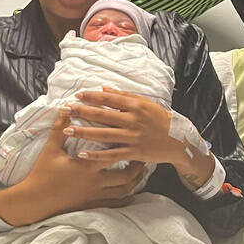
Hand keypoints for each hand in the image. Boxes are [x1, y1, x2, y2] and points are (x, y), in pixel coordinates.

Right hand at [17, 111, 147, 215]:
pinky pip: (115, 202)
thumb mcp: (51, 149)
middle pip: (125, 175)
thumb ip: (59, 128)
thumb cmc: (42, 173)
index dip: (125, 145)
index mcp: (88, 166)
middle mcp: (96, 182)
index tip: (134, 137)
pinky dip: (125, 196)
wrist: (35, 200)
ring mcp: (95, 195)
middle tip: (143, 155)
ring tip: (141, 171)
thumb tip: (65, 108)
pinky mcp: (92, 204)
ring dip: (135, 181)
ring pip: (123, 190)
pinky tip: (131, 193)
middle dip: (136, 166)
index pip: (113, 153)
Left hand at [64, 87, 188, 167]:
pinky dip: (97, 155)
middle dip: (82, 112)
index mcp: (136, 105)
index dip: (92, 96)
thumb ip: (124, 95)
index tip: (77, 95)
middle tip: (65, 110)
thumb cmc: (160, 119)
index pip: (110, 98)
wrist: (178, 140)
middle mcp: (133, 120)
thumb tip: (104, 88)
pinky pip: (112, 155)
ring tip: (67, 130)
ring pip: (104, 135)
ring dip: (84, 132)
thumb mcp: (145, 103)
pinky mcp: (134, 152)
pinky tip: (82, 154)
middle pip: (103, 115)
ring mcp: (133, 137)